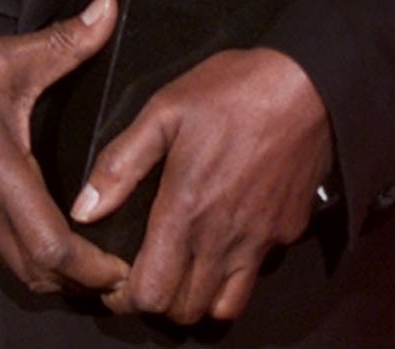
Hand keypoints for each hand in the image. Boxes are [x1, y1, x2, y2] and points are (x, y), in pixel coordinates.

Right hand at [0, 0, 129, 296]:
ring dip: (48, 272)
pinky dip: (18, 254)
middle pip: (35, 275)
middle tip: (115, 270)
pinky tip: (37, 231)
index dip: (90, 266)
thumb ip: (65, 39)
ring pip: (10, 266)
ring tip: (87, 258)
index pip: (50, 248)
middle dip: (78, 280)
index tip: (121, 269)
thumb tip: (109, 8)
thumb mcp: (5, 56)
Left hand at [74, 47, 333, 324]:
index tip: (118, 278)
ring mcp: (261, 239)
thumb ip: (121, 163)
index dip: (125, 296)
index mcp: (186, 211)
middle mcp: (223, 238)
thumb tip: (85, 209)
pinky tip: (228, 236)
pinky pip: (258, 270)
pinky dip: (238, 270)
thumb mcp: (165, 110)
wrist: (309, 82)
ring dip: (200, 297)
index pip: (150, 293)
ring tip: (188, 267)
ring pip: (224, 307)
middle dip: (159, 301)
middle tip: (150, 272)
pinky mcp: (289, 230)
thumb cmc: (232, 91)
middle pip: (184, 312)